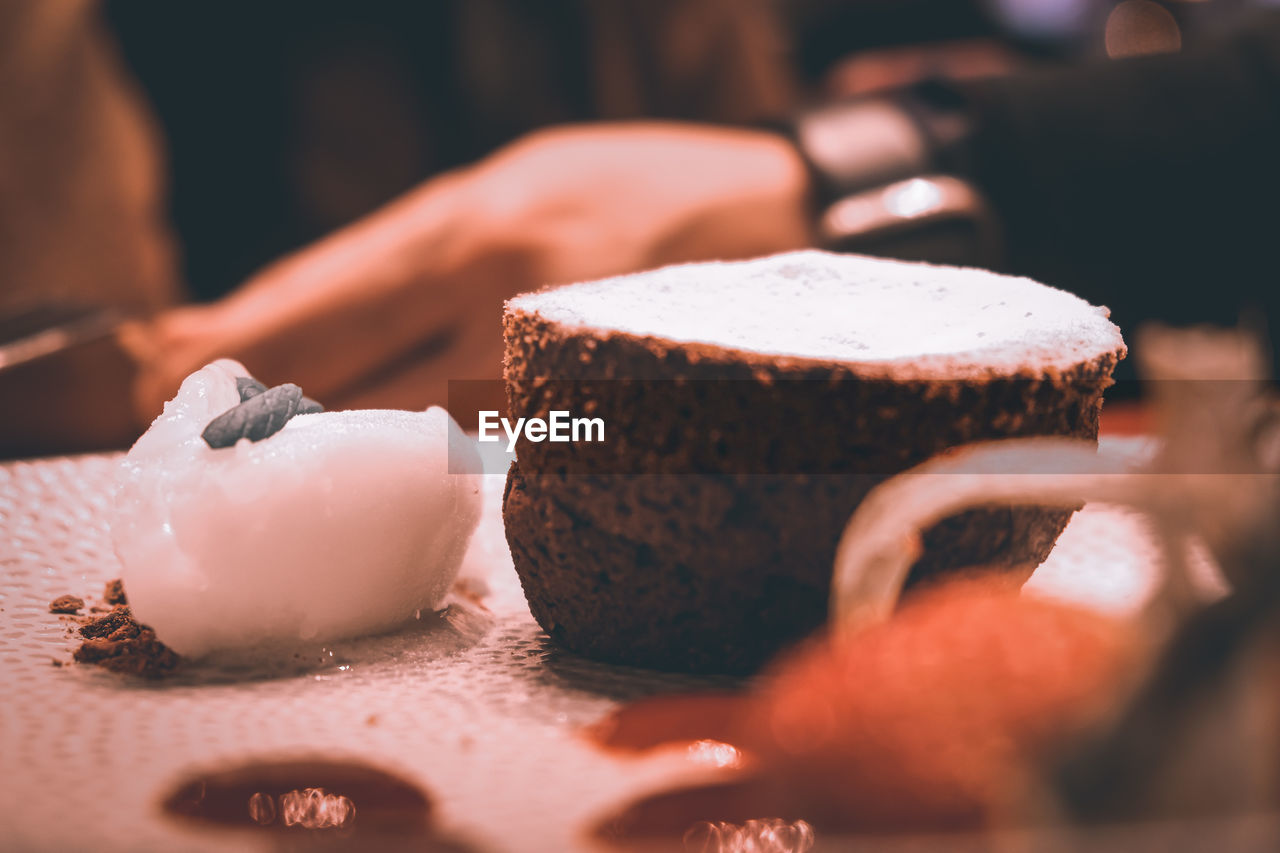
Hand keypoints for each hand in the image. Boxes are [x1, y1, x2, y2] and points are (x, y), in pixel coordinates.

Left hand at [123, 122, 812, 424]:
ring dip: (336, 446)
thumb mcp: (509, 183)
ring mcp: (547, 368)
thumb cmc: (633, 186)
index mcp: (470, 227)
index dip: (232, 348)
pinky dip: (423, 454)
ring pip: (407, 433)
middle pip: (347, 383)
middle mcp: (499, 300)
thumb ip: (413, 254)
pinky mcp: (586, 414)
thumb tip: (303, 321)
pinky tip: (396, 457)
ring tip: (283, 453)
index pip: (318, 305)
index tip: (162, 376)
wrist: (770, 209)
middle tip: (206, 436)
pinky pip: (480, 448)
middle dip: (264, 415)